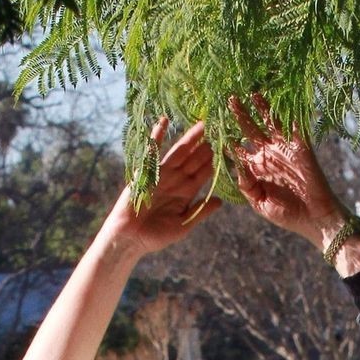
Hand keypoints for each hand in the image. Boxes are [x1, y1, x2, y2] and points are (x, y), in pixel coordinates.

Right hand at [106, 117, 222, 256]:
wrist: (131, 239)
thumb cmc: (156, 236)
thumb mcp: (183, 225)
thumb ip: (200, 211)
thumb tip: (221, 202)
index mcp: (186, 193)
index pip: (203, 173)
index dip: (214, 161)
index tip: (228, 148)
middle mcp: (176, 180)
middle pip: (194, 159)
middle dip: (206, 146)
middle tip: (219, 128)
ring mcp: (162, 174)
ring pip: (179, 152)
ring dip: (190, 138)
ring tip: (202, 123)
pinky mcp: (147, 172)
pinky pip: (153, 151)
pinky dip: (156, 136)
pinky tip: (164, 121)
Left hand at [227, 92, 345, 245]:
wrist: (315, 218)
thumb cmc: (286, 215)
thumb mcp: (260, 203)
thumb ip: (246, 186)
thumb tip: (235, 166)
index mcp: (256, 168)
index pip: (238, 149)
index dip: (227, 138)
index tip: (213, 126)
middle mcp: (268, 154)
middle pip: (250, 130)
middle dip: (240, 115)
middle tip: (228, 100)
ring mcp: (284, 148)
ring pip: (270, 122)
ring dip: (261, 108)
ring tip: (251, 93)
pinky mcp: (300, 145)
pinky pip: (293, 124)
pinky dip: (288, 111)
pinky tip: (280, 98)